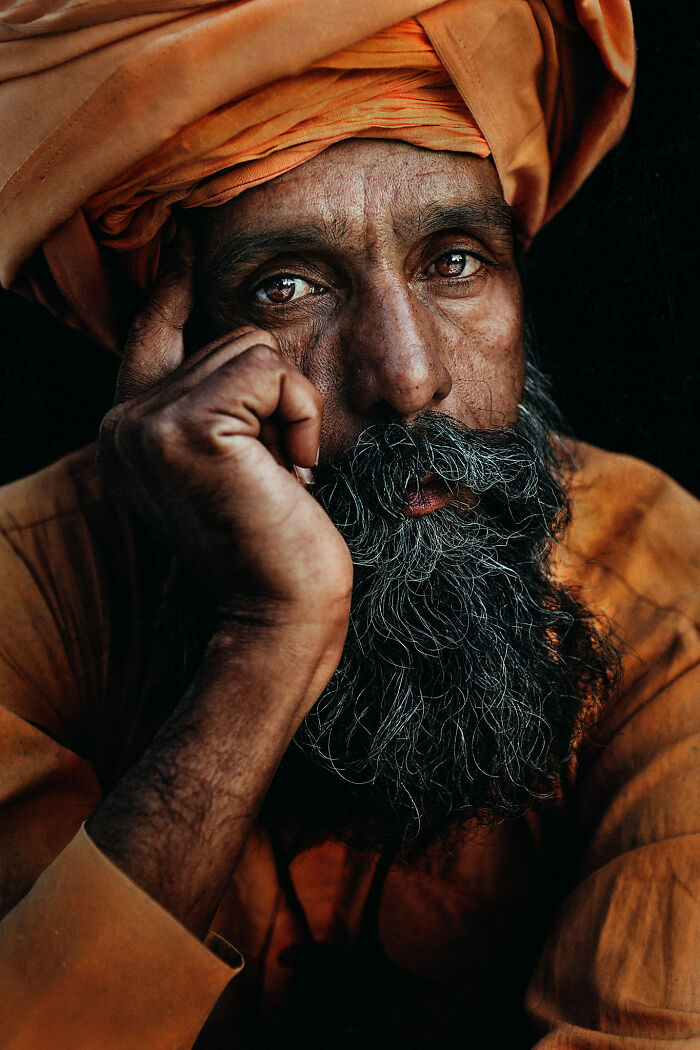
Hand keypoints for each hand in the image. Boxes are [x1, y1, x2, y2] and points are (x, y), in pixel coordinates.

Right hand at [98, 228, 352, 637]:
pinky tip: (291, 473)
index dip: (171, 288)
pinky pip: (273, 372)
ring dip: (292, 408)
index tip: (185, 240)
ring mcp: (144, 424)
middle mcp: (123, 424)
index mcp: (131, 433)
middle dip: (276, 397)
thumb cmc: (277, 545)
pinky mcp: (184, 426)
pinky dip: (302, 416)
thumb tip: (237, 344)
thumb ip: (219, 406)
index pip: (151, 335)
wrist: (281, 615)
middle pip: (224, 336)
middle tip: (278, 471)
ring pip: (251, 347)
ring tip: (282, 474)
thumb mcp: (239, 464)